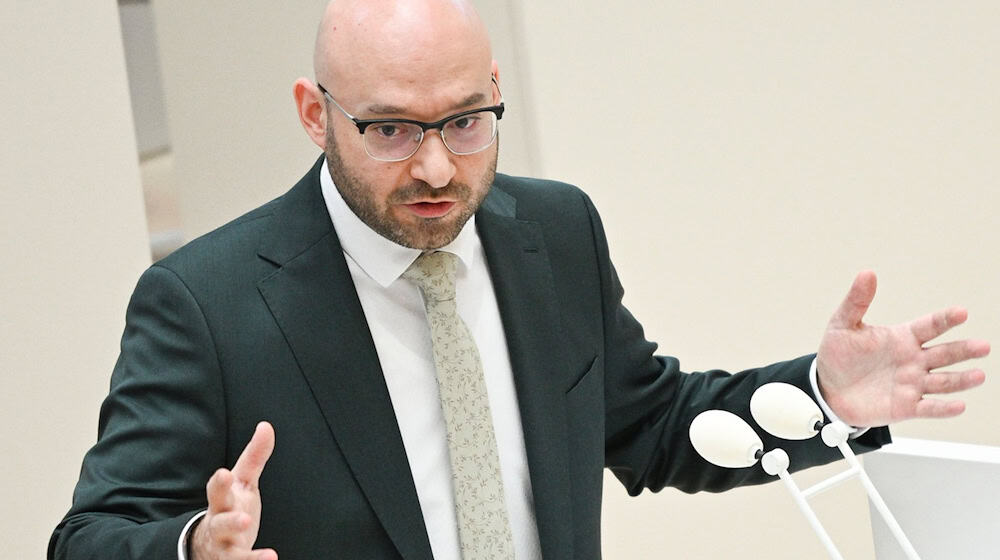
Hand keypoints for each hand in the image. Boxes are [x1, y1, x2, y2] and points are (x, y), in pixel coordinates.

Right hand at [192, 422, 276, 559]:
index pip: (217, 490)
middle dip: (230, 521)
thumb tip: (266, 426)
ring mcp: (224, 547)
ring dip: (246, 556)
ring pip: (231, 554)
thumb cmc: (230, 506)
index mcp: (221, 501)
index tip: (224, 474)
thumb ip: (254, 456)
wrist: (209, 544)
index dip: (220, 483)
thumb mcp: (243, 481)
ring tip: (268, 556)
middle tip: (244, 520)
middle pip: (220, 523)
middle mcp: (219, 525)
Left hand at [816, 271, 988, 426]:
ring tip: (979, 375)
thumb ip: (857, 301)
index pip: (929, 326)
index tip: (962, 312)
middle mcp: (913, 361)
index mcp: (902, 338)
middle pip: (944, 354)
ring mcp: (911, 384)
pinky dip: (943, 408)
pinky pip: (928, 408)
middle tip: (983, 346)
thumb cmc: (838, 355)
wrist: (826, 388)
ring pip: (943, 382)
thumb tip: (867, 273)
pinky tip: (959, 406)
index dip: (945, 320)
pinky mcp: (905, 407)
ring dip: (961, 379)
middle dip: (964, 350)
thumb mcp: (843, 325)